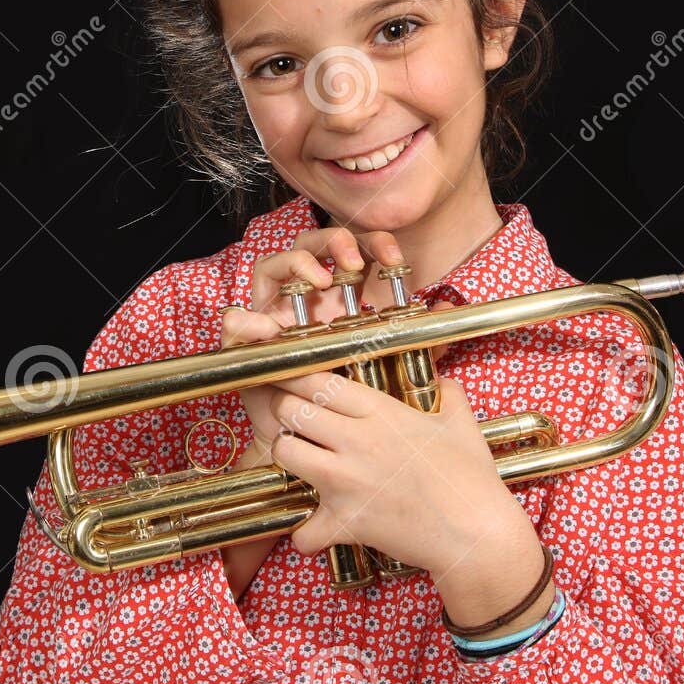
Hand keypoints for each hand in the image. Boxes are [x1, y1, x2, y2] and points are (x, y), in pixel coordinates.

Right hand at [220, 226, 404, 453]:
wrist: (315, 441)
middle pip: (308, 245)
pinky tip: (268, 325)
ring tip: (319, 279)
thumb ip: (421, 338)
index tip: (394, 258)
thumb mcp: (392, 364)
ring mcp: (272, 316)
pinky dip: (247, 318)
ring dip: (294, 263)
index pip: (351, 250)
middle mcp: (302, 299)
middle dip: (331, 242)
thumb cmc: (350, 397)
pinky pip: (236, 321)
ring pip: (269, 267)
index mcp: (338, 296)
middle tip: (353, 262)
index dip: (371, 243)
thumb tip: (447, 307)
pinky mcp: (247, 345)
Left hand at [263, 369, 525, 577]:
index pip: (317, 380)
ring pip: (284, 453)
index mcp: (381, 411)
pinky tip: (319, 530)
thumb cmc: (472, 478)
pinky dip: (307, 534)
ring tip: (303, 464)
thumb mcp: (461, 422)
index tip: (292, 384)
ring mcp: (347, 481)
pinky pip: (303, 529)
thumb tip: (441, 382)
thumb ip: (447, 393)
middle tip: (295, 424)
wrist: (478, 534)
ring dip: (287, 458)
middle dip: (284, 413)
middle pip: (289, 411)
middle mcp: (357, 440)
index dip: (296, 379)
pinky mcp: (346, 521)